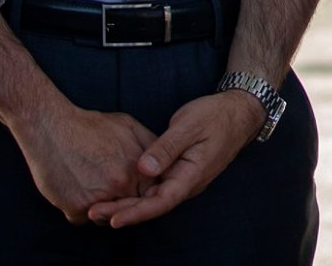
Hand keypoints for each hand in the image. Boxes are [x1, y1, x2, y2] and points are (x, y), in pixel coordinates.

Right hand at [10, 104, 156, 223]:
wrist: (51, 127)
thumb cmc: (90, 125)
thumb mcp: (129, 126)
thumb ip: (151, 147)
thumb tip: (164, 162)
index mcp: (137, 169)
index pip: (151, 194)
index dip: (142, 193)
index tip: (132, 188)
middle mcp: (120, 186)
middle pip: (128, 208)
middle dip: (121, 202)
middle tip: (105, 185)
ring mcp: (98, 199)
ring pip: (105, 216)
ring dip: (100, 208)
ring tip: (89, 183)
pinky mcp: (75, 208)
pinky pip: (82, 219)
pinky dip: (77, 208)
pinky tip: (73, 188)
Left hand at [86, 90, 261, 228]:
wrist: (238, 112)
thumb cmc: (215, 116)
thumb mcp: (190, 126)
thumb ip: (167, 147)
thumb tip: (143, 169)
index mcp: (192, 175)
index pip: (161, 202)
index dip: (136, 212)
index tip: (113, 218)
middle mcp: (187, 183)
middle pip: (152, 205)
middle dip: (123, 211)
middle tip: (93, 213)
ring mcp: (182, 178)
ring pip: (152, 198)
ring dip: (126, 203)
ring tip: (98, 207)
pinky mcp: (177, 171)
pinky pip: (155, 187)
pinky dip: (136, 191)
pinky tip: (118, 190)